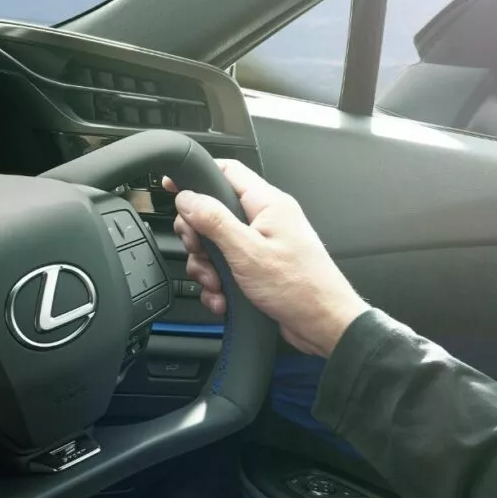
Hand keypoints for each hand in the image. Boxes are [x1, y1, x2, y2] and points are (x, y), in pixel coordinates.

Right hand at [163, 159, 369, 356]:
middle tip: (199, 251)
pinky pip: (225, 268)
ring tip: (217, 284)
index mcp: (267, 204)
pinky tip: (225, 298)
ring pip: (215, 245)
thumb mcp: (248, 252)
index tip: (173, 186)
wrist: (323, 326)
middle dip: (198, 237)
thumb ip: (214, 221)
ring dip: (207, 268)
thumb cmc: (300, 288)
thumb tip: (187, 198)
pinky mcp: (257, 268)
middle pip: (213, 212)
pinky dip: (219, 285)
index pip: (227, 171)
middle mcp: (264, 221)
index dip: (197, 176)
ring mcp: (261, 245)